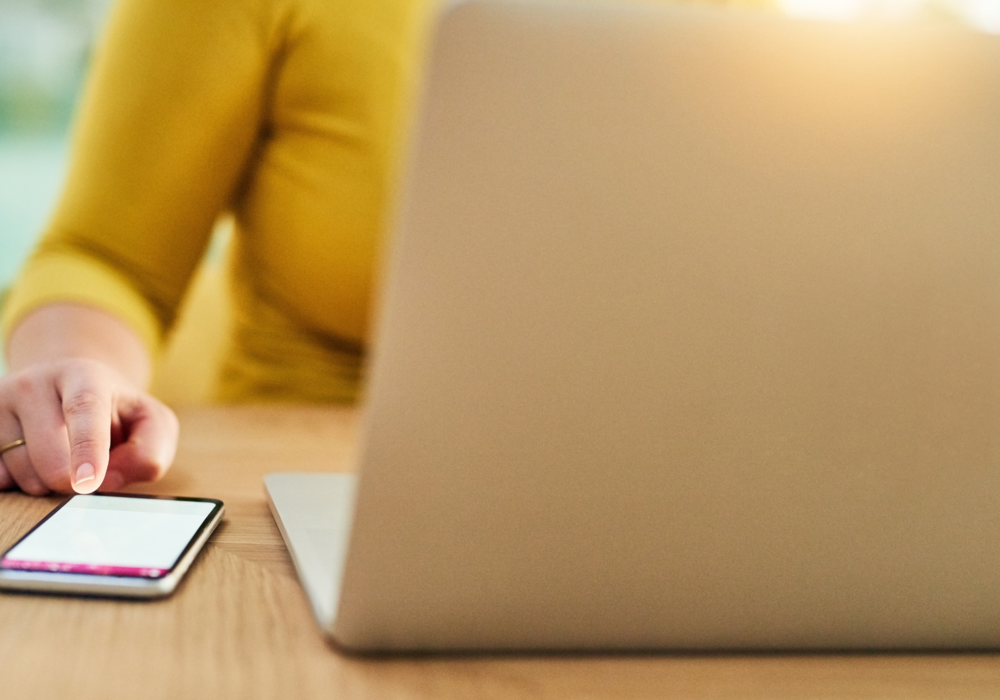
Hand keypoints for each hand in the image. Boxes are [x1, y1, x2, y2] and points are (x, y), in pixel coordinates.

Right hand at [0, 358, 177, 494]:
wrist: (67, 387)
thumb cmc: (116, 412)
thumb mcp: (151, 423)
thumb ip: (149, 451)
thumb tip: (107, 481)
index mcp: (84, 375)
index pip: (84, 410)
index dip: (86, 448)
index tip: (86, 482)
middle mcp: (35, 383)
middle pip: (51, 457)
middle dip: (73, 482)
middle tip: (88, 472)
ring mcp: (1, 402)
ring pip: (22, 472)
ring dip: (47, 484)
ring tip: (61, 458)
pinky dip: (17, 482)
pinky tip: (32, 462)